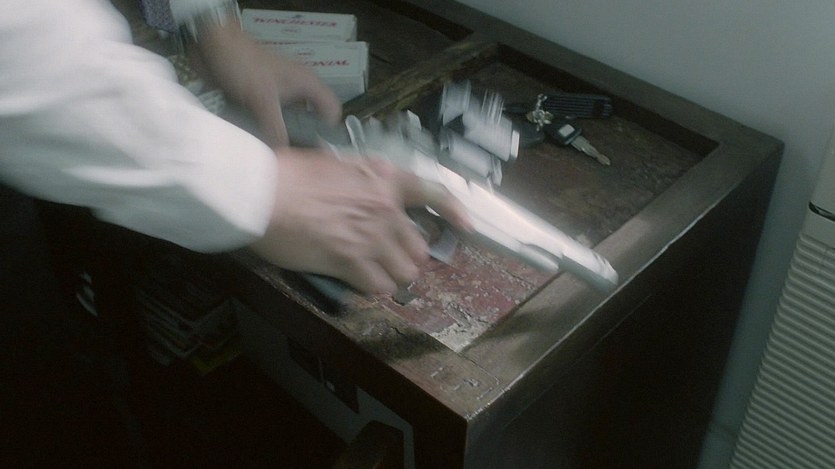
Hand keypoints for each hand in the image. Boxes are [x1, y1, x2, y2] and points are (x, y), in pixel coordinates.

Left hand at [190, 19, 341, 145]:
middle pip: (309, 120)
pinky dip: (264, 129)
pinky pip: (268, 120)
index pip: (332, 110)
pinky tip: (257, 142)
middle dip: (302, 138)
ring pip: (287, 122)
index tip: (318, 150)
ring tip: (274, 154)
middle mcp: (296, 89)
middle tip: (294, 157)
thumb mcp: (263, 99)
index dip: (329, 131)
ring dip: (280, 135)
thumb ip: (276, 128)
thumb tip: (285, 156)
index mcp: (307, 84)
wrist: (211, 44)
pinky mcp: (259, 99)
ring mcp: (277, 94)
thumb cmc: (244, 64)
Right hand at [249, 149, 470, 294]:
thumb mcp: (335, 162)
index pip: (432, 192)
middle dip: (405, 256)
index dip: (454, 211)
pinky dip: (369, 288)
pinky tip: (355, 281)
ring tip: (371, 273)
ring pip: (404, 273)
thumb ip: (362, 174)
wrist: (263, 191)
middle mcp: (386, 209)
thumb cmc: (289, 173)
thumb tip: (374, 178)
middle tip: (386, 259)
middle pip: (419, 248)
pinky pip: (378, 287)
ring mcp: (371, 237)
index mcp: (383, 180)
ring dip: (391, 276)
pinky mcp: (351, 262)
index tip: (465, 227)